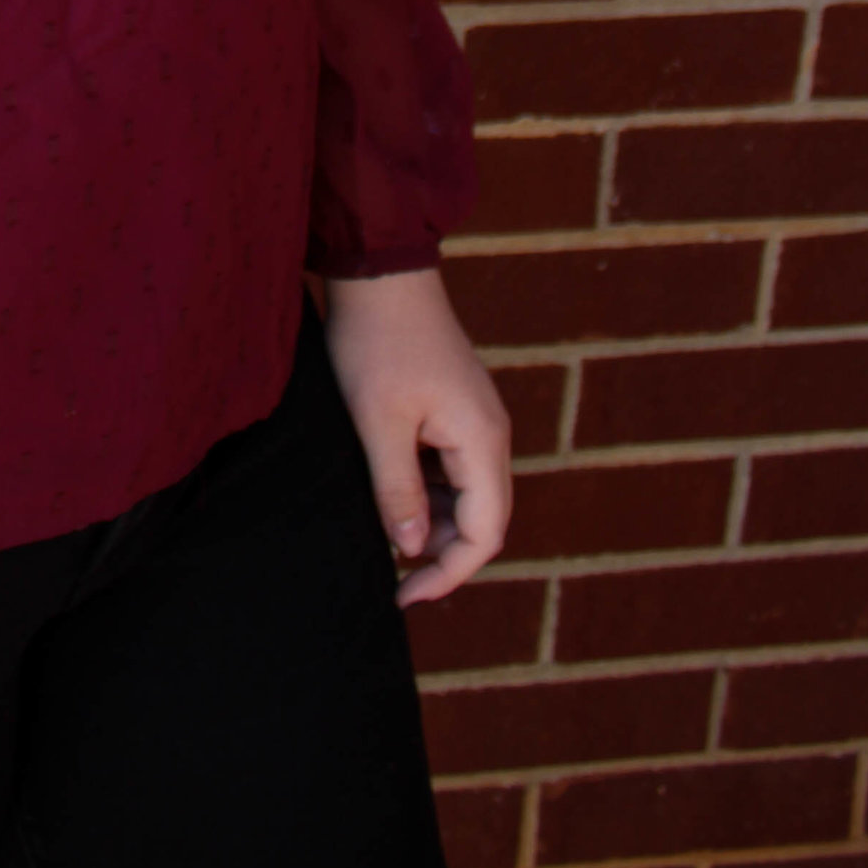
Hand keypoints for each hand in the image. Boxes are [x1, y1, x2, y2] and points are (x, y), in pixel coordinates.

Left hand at [320, 264, 511, 607]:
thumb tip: (413, 551)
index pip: (485, 535)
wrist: (379, 271)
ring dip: (433, 523)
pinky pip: (452, 467)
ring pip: (466, 495)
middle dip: (441, 554)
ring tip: (384, 537)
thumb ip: (398, 492)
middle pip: (482, 519)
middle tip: (391, 576)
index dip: (448, 575)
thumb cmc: (376, 342)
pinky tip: (389, 496)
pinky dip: (427, 491)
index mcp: (483, 440)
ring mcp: (475, 419)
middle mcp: (491, 434)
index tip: (404, 597)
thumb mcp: (377, 423)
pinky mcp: (455, 407)